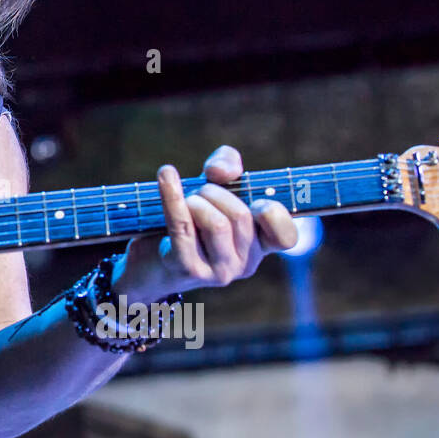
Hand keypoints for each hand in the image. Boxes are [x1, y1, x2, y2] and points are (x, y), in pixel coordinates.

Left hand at [119, 145, 297, 300]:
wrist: (152, 258)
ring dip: (194, 199)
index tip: (256, 200)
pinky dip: (172, 196)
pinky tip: (166, 175)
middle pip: (240, 216)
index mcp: (261, 245)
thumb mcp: (216, 187)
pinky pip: (182, 226)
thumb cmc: (192, 218)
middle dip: (214, 192)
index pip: (286, 236)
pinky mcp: (186, 268)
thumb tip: (220, 170)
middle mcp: (245, 263)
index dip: (274, 213)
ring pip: (216, 223)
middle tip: (198, 192)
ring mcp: (217, 270)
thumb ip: (227, 166)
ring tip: (185, 201)